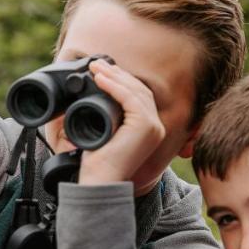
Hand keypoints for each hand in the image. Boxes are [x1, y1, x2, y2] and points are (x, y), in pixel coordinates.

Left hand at [76, 59, 164, 187]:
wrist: (98, 183)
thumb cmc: (97, 164)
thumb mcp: (103, 134)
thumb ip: (106, 116)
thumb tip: (92, 95)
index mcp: (149, 129)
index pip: (139, 96)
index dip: (121, 80)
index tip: (101, 71)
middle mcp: (156, 127)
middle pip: (139, 90)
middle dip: (117, 74)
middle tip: (96, 64)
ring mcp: (153, 127)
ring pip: (135, 91)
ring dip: (114, 76)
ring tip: (95, 68)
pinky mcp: (145, 126)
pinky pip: (130, 98)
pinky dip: (113, 85)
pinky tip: (99, 79)